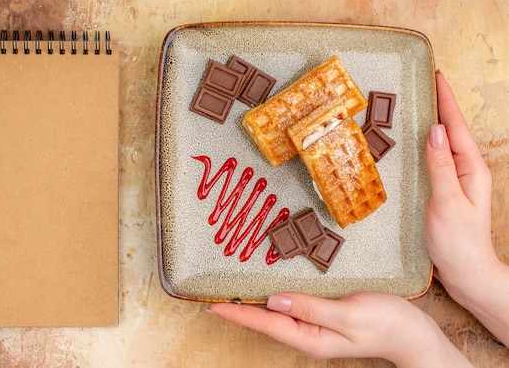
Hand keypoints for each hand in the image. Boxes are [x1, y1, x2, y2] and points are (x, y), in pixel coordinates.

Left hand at [207, 292, 471, 366]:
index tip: (211, 303)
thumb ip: (311, 308)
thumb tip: (274, 301)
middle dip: (238, 308)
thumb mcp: (349, 316)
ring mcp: (314, 326)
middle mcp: (307, 333)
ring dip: (253, 301)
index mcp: (310, 337)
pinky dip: (274, 296)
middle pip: (265, 320)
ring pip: (276, 313)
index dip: (237, 313)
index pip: (265, 323)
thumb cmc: (386, 324)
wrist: (413, 333)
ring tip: (230, 289)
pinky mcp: (322, 315)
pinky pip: (291, 306)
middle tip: (211, 293)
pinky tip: (267, 286)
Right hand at [425, 71, 508, 344]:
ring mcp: (456, 181)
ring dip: (431, 123)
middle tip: (422, 84)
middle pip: (451, 130)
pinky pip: (434, 160)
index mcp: (471, 168)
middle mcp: (466, 170)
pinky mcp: (445, 191)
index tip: (436, 76)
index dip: (445, 100)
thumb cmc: (458, 241)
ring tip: (414, 107)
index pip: (456, 126)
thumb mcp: (448, 202)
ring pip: (442, 144)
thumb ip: (441, 165)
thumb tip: (434, 130)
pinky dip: (424, 145)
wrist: (466, 273)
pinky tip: (413, 145)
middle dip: (438, 105)